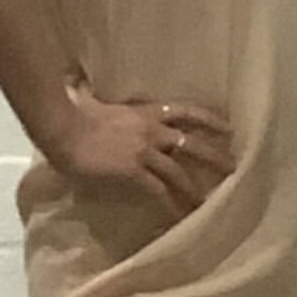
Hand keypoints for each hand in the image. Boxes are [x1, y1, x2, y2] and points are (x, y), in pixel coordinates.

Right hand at [50, 85, 237, 221]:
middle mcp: (151, 131)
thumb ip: (94, 92)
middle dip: (214, 155)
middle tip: (234, 167)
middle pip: (191, 143)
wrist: (62, 129)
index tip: (228, 127)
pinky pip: (160, 192)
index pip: (184, 111)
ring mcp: (144, 152)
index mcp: (144, 112)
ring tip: (209, 203)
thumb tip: (79, 79)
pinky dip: (172, 205)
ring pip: (179, 172)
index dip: (208, 119)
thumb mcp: (91, 99)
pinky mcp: (135, 172)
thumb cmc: (73, 114)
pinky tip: (180, 217)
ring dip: (195, 188)